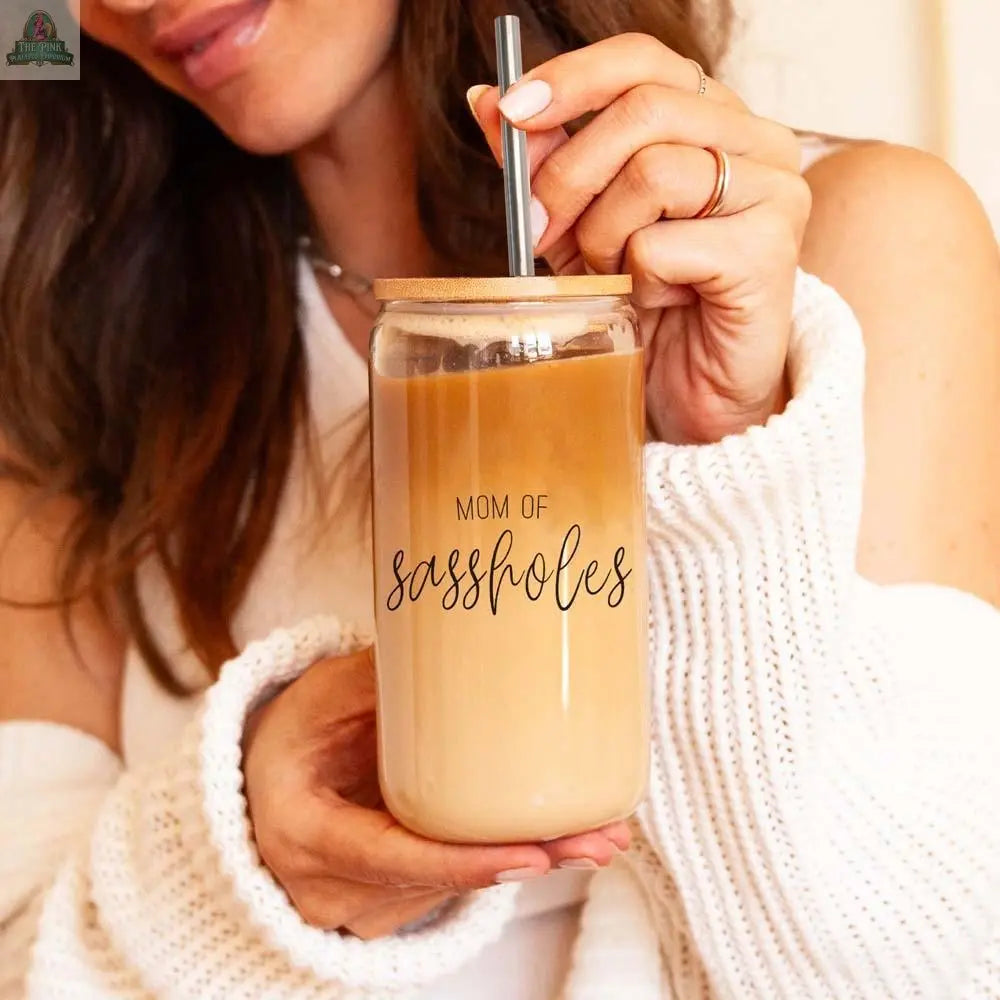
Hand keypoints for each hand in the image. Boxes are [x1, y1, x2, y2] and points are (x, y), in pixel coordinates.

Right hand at [243, 649, 628, 939]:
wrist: (261, 793)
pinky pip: (453, 882)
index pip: (391, 859)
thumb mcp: (316, 698)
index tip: (532, 855)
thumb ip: (372, 679)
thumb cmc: (288, 742)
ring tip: (603, 832)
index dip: (465, 862)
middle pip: (441, 881)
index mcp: (305, 835)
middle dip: (526, 862)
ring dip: (531, 860)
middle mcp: (331, 888)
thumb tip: (450, 642)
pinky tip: (560, 835)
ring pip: (456, 889)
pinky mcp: (390, 901)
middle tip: (599, 841)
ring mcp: (361, 906)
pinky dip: (506, 858)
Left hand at [467, 33, 810, 443]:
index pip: (643, 59)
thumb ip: (543, 162)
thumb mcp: (577, 227)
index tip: (513, 111)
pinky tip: (657, 303)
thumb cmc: (647, 308)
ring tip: (618, 279)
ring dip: (604, 239)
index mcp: (713, 120)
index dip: (572, 78)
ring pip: (652, 173)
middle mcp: (757, 141)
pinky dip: (638, 280)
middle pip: (642, 109)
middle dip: (570, 176)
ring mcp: (775, 191)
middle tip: (543, 232)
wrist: (694, 396)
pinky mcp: (771, 249)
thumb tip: (486, 100)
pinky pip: (665, 243)